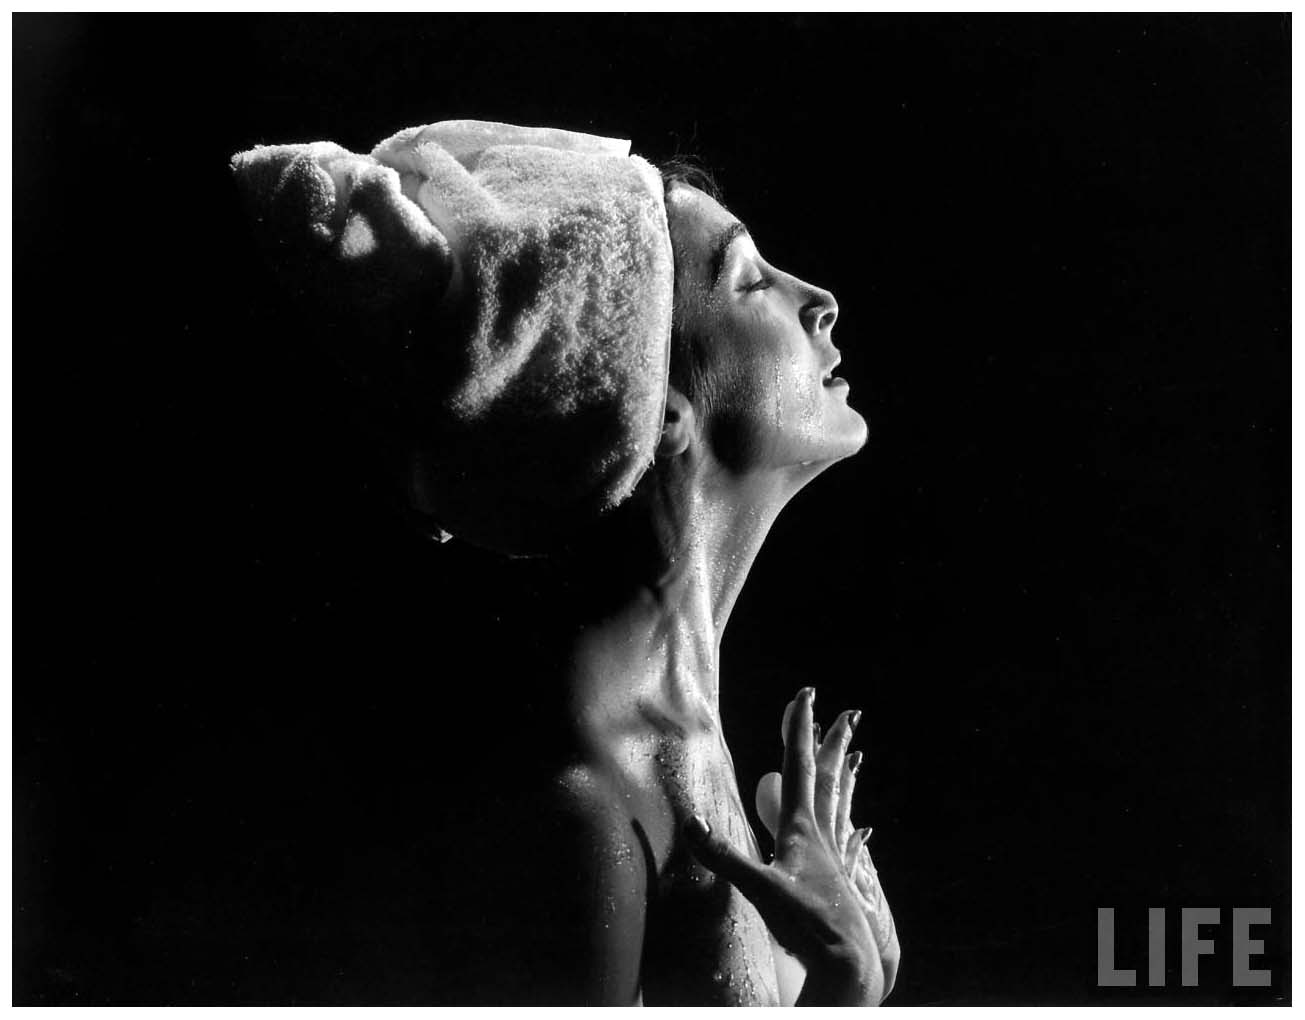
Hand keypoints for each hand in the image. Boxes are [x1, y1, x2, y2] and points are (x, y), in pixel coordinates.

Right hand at [684, 687, 899, 1004]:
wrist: (849, 965)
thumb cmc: (808, 925)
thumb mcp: (760, 889)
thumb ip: (724, 856)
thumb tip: (691, 820)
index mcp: (801, 829)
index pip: (799, 767)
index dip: (800, 728)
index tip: (807, 694)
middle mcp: (821, 837)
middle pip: (828, 779)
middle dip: (832, 743)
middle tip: (849, 713)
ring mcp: (833, 860)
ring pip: (840, 806)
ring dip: (844, 777)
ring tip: (856, 756)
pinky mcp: (839, 885)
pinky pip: (848, 845)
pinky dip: (853, 828)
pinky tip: (864, 828)